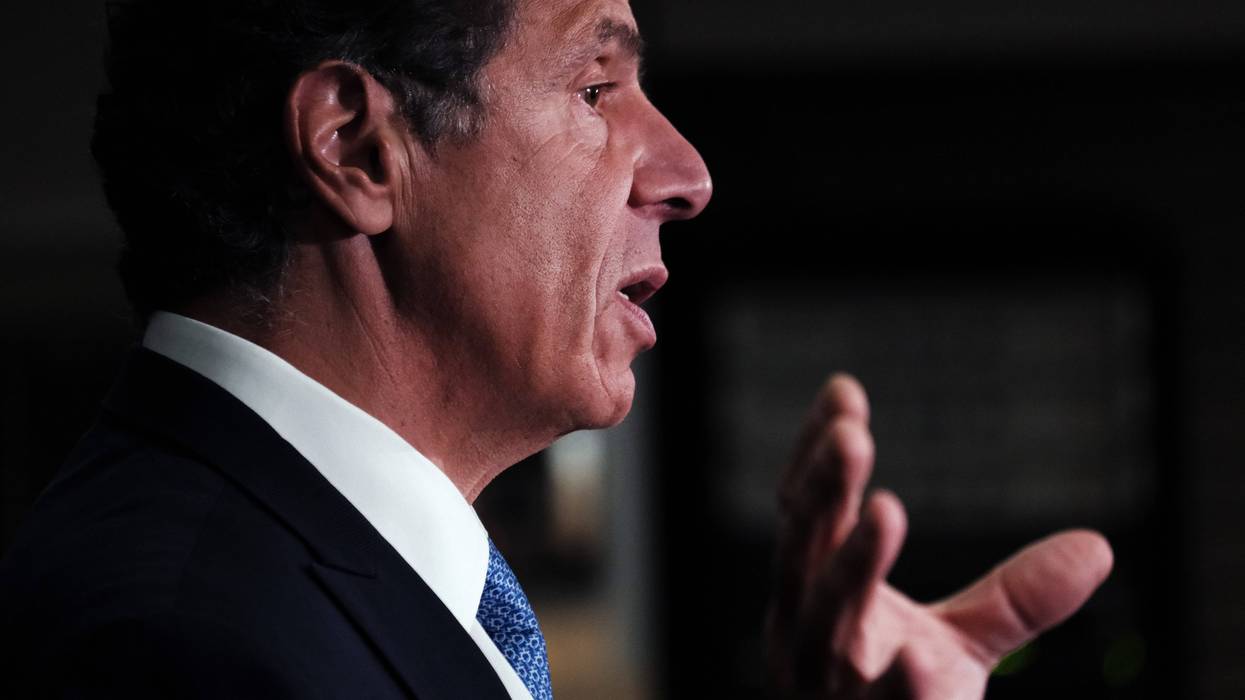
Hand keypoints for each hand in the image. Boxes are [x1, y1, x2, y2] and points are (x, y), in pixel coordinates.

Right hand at [765, 374, 1113, 698]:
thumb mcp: (960, 645)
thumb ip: (1017, 596)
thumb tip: (1100, 547)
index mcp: (812, 593)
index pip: (804, 509)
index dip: (815, 453)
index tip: (844, 392)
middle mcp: (804, 629)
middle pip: (803, 548)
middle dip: (824, 491)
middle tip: (852, 433)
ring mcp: (826, 683)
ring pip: (826, 614)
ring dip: (853, 564)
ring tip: (885, 509)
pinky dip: (895, 685)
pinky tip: (920, 662)